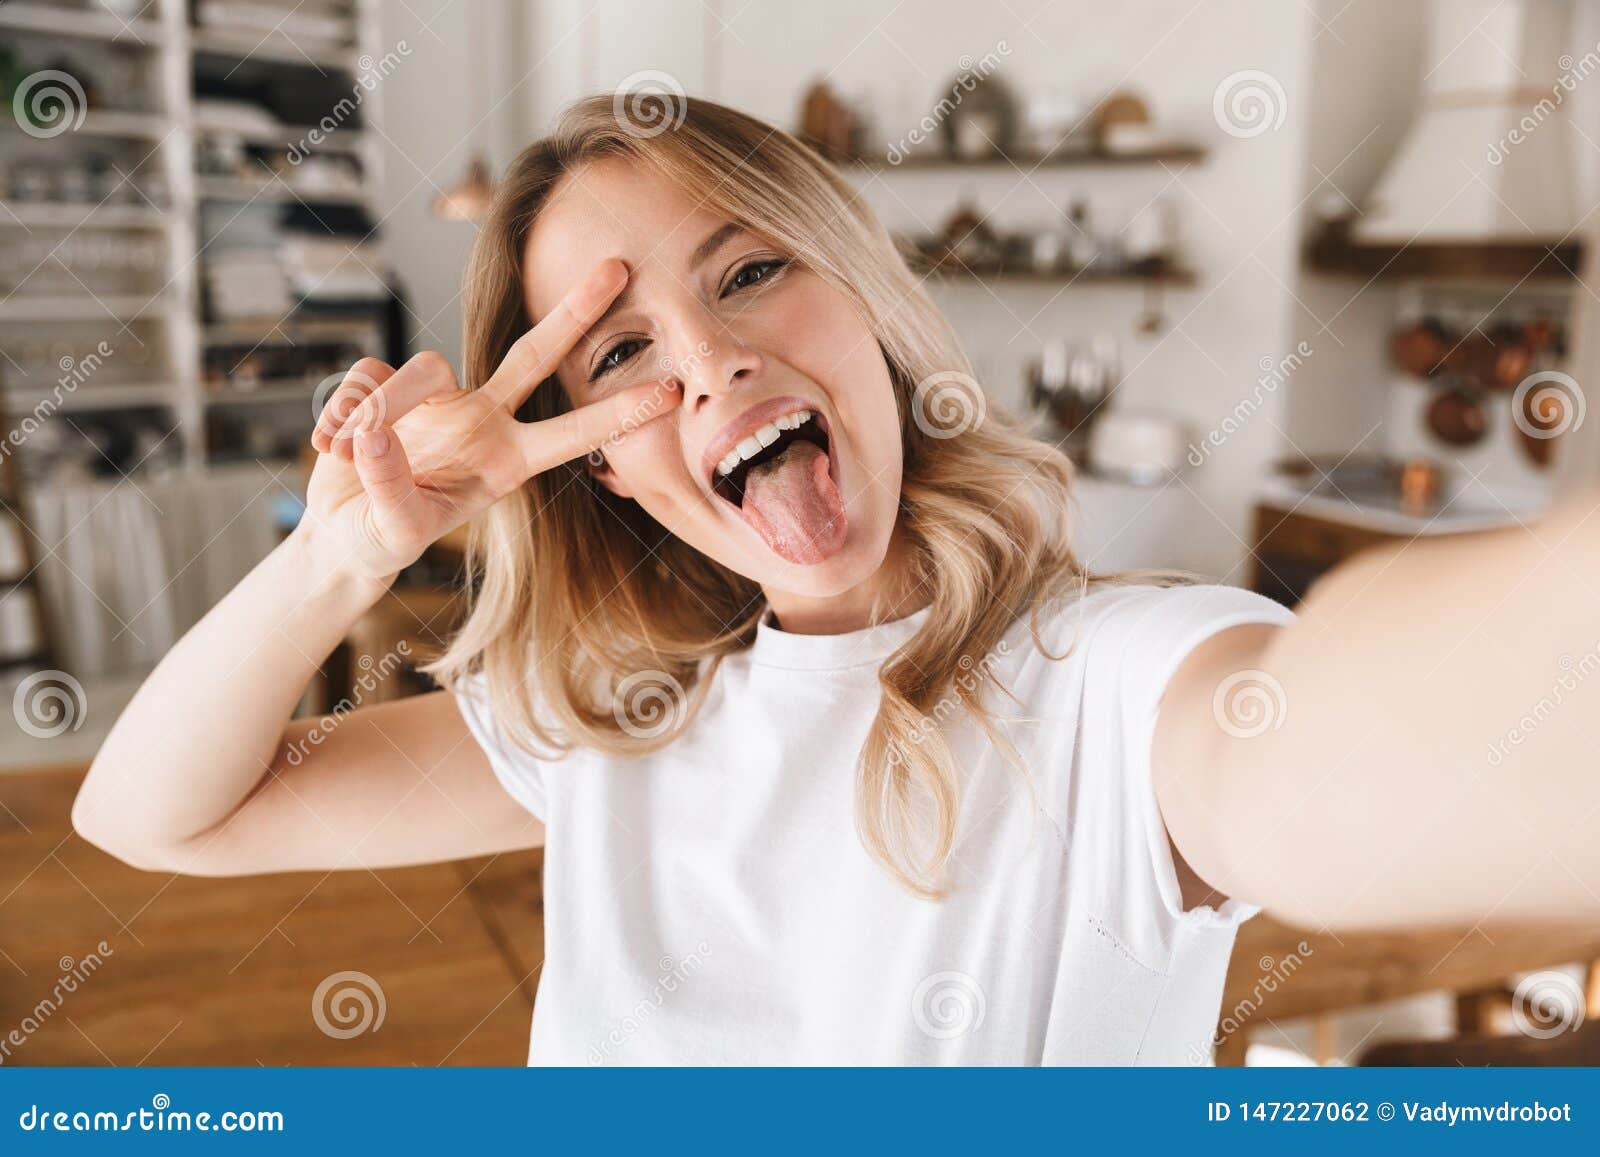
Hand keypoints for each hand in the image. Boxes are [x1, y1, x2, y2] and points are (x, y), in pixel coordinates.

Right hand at [298, 259, 678, 582]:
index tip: (673, 392)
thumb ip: (390, 487)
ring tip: (348, 451)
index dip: (620, 413)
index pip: (573, 433)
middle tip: (620, 266)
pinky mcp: (387, 385)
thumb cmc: (382, 539)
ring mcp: (437, 399)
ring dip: (382, 409)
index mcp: (504, 460)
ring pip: (423, 370)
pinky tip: (328, 447)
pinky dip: (340, 414)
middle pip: (534, 354)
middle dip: (576, 311)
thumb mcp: (392, 531)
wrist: (341, 531)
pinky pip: (366, 378)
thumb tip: (376, 434)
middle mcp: (480, 419)